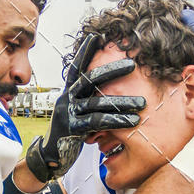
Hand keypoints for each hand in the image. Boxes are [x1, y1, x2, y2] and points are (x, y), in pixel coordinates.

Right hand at [25, 34, 145, 181]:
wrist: (51, 157)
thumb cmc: (69, 133)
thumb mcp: (77, 113)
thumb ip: (88, 101)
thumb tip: (109, 90)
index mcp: (68, 93)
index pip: (77, 68)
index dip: (85, 52)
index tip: (96, 36)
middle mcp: (66, 99)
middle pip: (89, 79)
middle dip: (112, 70)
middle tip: (133, 64)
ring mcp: (67, 113)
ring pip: (98, 103)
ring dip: (122, 103)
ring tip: (142, 103)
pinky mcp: (72, 129)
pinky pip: (97, 122)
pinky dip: (117, 120)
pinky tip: (133, 121)